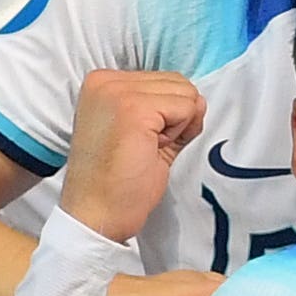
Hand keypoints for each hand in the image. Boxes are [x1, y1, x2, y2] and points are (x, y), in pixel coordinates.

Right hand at [63, 71, 207, 243]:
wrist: (96, 215)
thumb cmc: (116, 182)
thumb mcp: (144, 134)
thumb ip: (169, 111)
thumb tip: (199, 98)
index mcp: (102, 83)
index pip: (165, 80)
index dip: (168, 115)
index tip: (140, 141)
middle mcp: (105, 80)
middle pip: (179, 82)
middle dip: (175, 118)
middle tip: (144, 147)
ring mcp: (118, 92)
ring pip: (186, 93)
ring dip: (177, 126)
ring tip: (145, 148)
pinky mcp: (134, 108)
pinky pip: (187, 109)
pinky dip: (178, 134)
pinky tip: (150, 150)